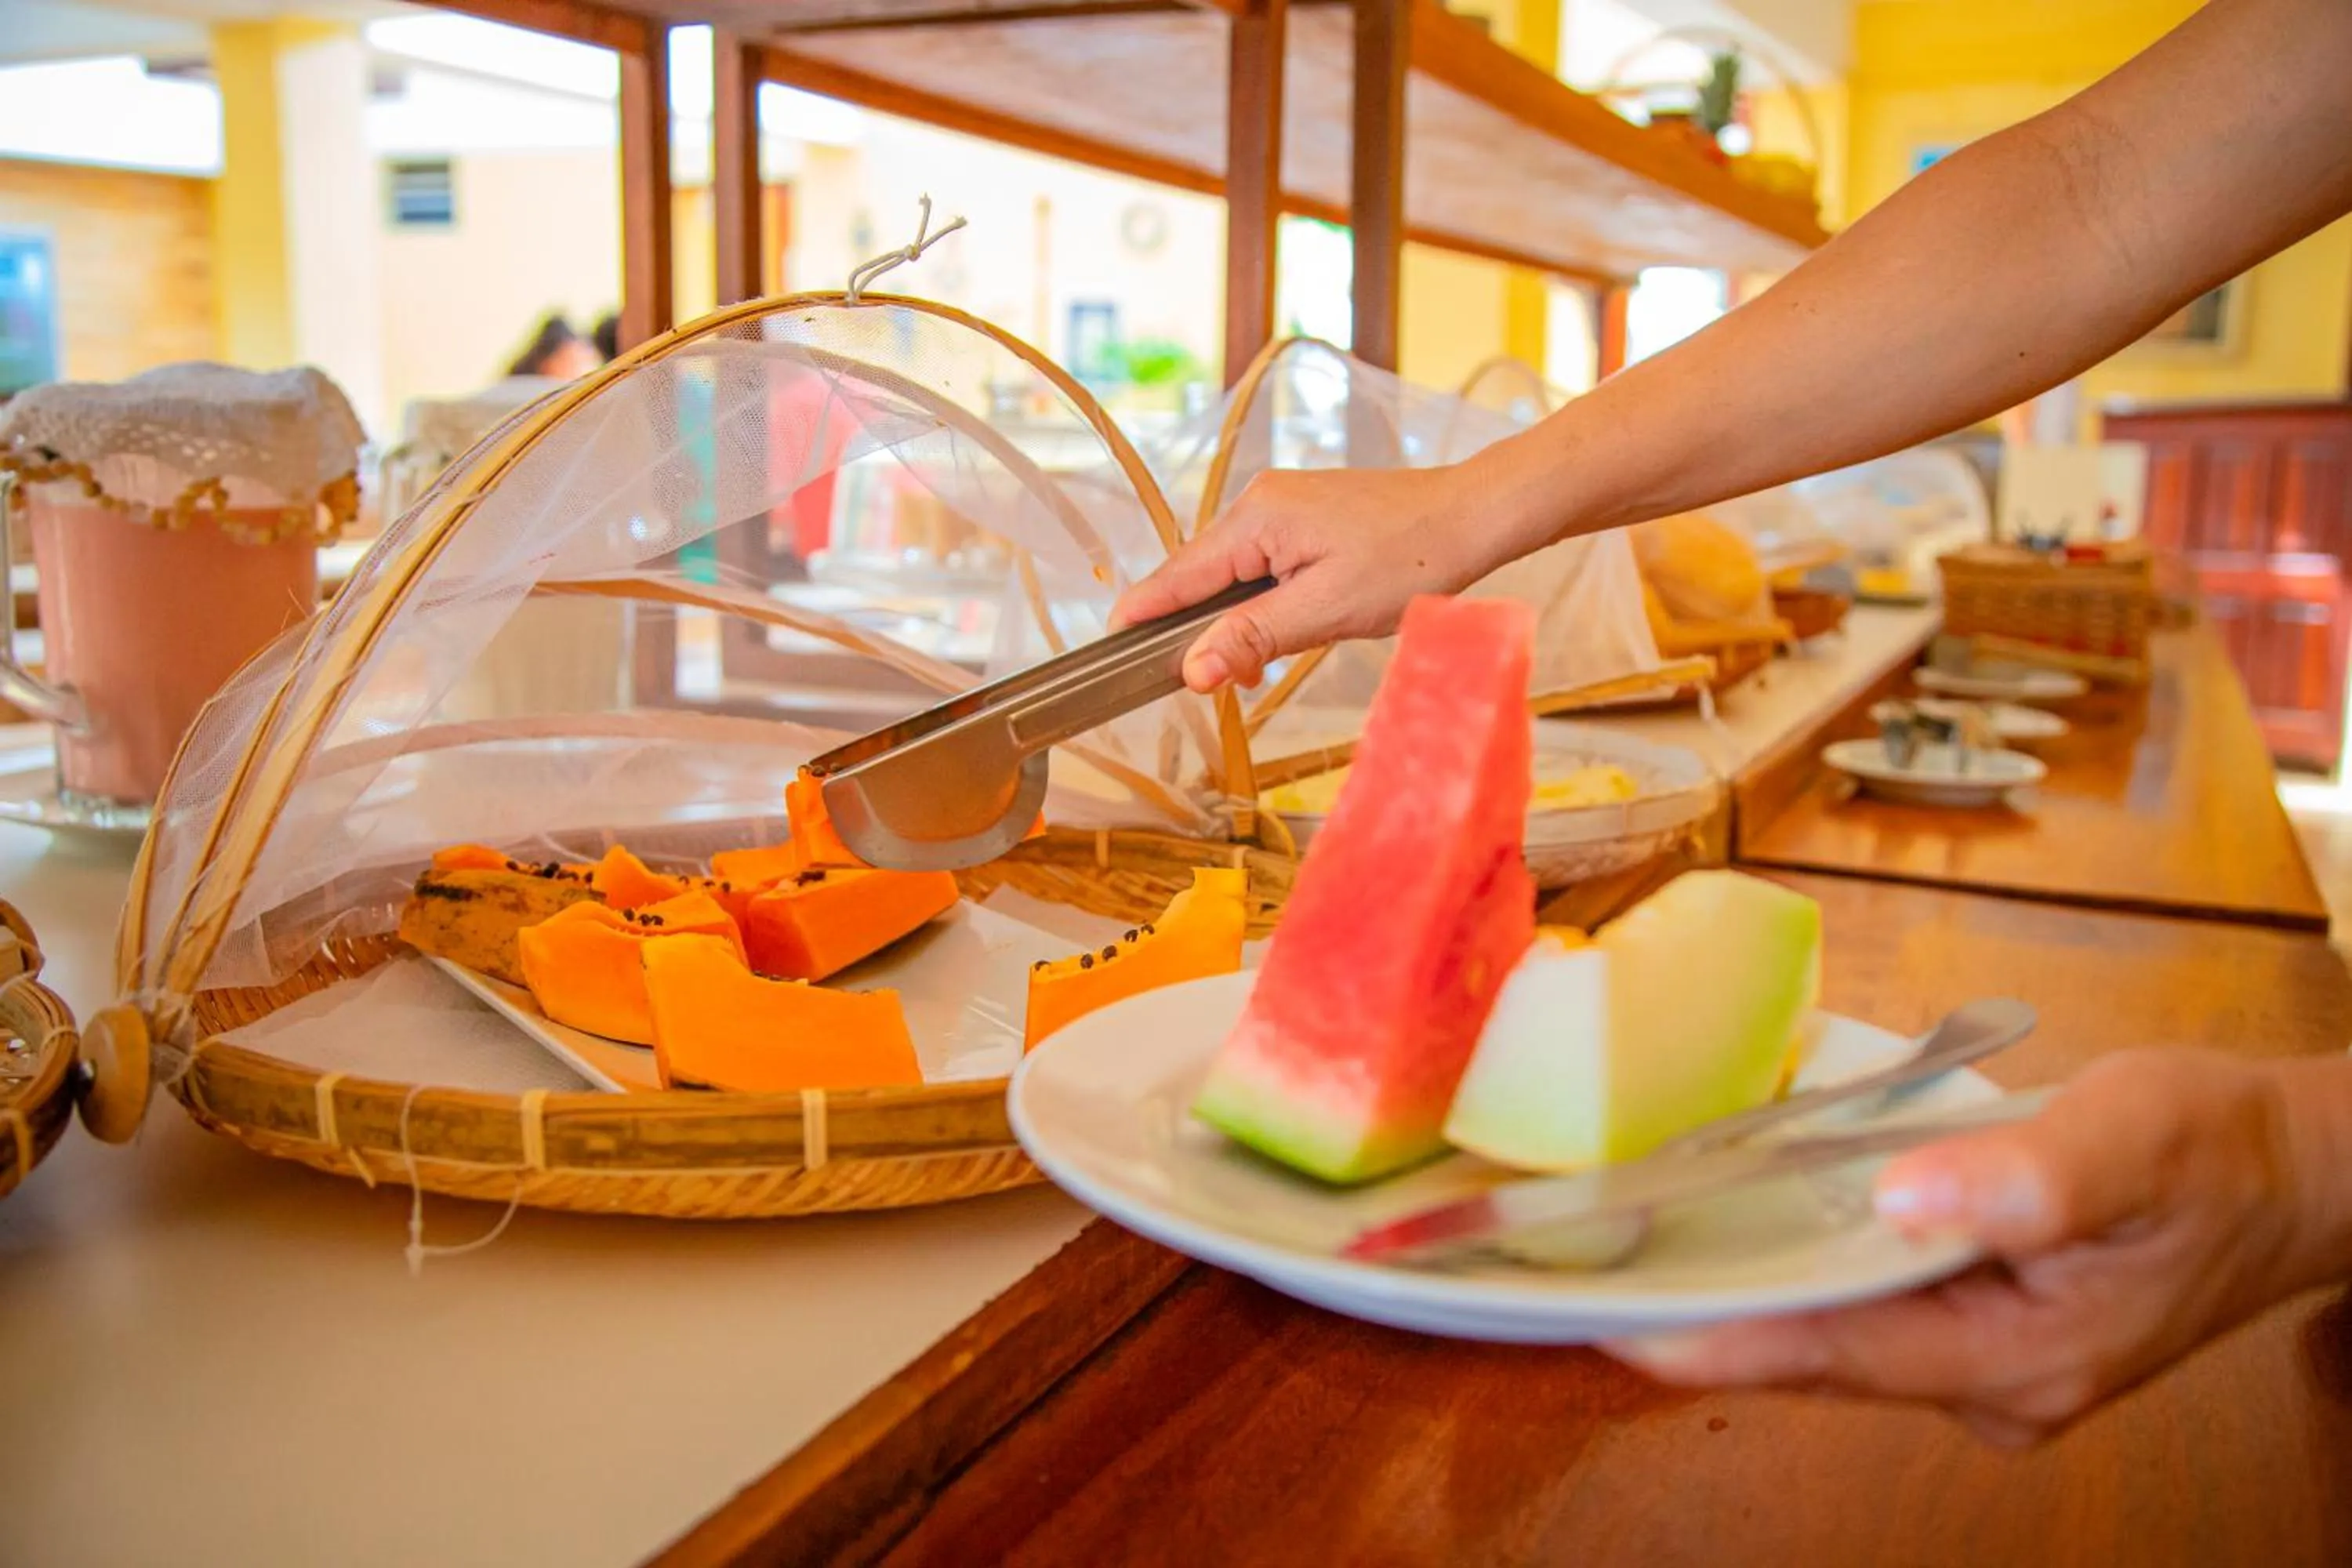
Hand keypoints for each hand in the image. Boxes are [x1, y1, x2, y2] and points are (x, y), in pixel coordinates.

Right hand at [1111, 463, 1511, 691]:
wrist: (1473, 516)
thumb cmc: (1409, 559)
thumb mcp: (1326, 610)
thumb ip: (1252, 636)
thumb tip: (1192, 668)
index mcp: (1256, 518)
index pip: (1177, 575)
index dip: (1142, 615)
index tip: (1110, 651)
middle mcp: (1259, 502)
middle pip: (1201, 577)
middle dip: (1204, 633)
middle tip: (1223, 684)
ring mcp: (1282, 506)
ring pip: (1233, 575)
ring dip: (1239, 624)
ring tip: (1261, 668)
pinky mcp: (1305, 517)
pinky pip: (1262, 565)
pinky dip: (1264, 604)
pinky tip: (1284, 632)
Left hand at [1605, 1050, 2337, 1447]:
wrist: (2289, 1177)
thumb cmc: (2219, 1152)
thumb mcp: (2144, 1136)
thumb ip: (2034, 1175)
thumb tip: (1911, 1196)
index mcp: (2021, 1357)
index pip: (1840, 1354)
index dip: (1726, 1340)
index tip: (1619, 1327)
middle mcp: (1983, 1382)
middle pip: (1814, 1352)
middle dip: (1701, 1316)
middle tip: (1573, 1276)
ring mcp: (1972, 1361)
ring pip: (1827, 1331)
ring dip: (1735, 1292)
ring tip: (1615, 1244)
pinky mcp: (1964, 1325)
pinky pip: (1855, 1304)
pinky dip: (1791, 1268)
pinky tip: (1720, 1223)